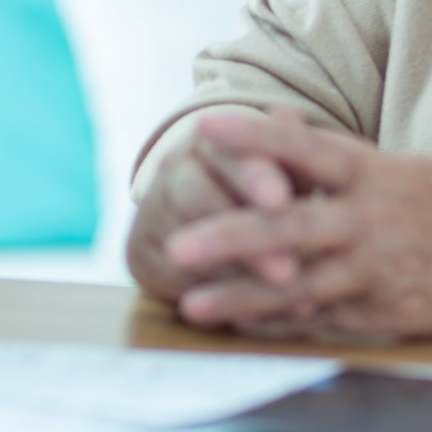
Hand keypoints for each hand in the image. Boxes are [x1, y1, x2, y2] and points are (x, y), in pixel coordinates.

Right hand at [127, 122, 301, 303]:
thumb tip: (287, 115)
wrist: (208, 218)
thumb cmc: (262, 187)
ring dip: (235, 275)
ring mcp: (153, 214)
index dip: (252, 175)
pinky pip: (176, 282)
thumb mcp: (282, 166)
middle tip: (287, 269)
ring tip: (282, 299)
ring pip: (186, 244)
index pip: (225, 152)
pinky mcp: (142, 257)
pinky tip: (258, 316)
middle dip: (243, 236)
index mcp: (208, 140)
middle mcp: (172, 171)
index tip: (281, 201)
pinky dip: (219, 301)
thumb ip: (288, 148)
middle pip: (197, 197)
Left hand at [162, 109, 431, 341]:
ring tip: (192, 306)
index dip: (256, 137)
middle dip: (230, 236)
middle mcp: (372, 218)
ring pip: (299, 284)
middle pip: (291, 225)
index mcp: (374, 173)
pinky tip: (241, 328)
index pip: (307, 147)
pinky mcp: (386, 312)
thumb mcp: (400, 166)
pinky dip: (280, 324)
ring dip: (242, 298)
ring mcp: (378, 269)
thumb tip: (276, 120)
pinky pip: (322, 319)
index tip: (205, 129)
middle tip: (178, 246)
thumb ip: (335, 154)